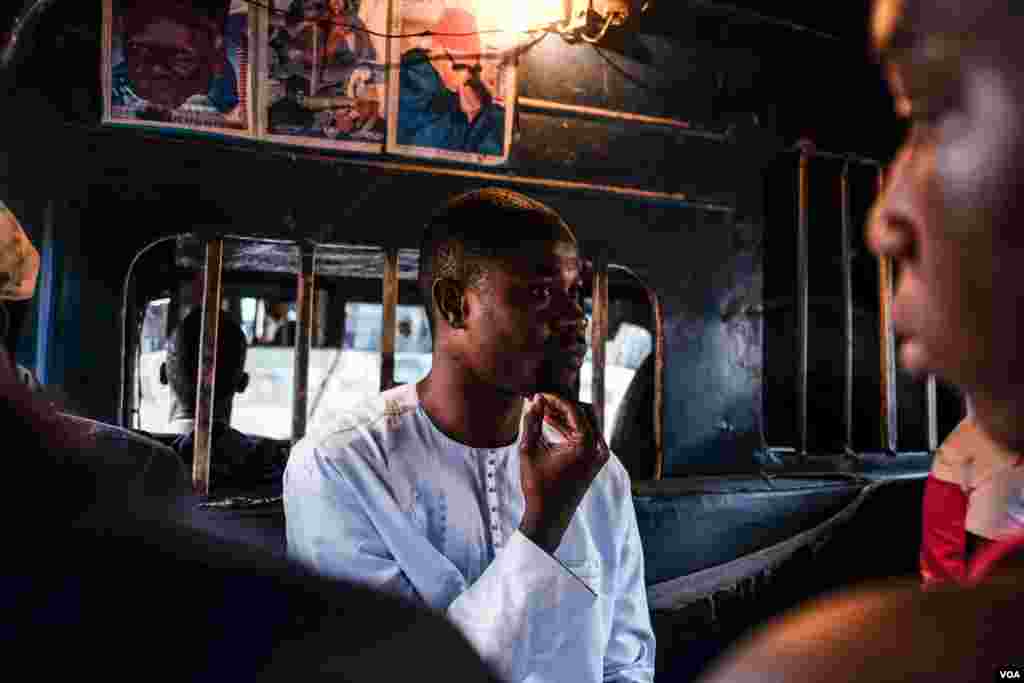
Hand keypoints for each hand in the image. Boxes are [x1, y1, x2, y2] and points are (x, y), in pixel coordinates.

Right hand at [518, 394, 609, 553]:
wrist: (549, 517)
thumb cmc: (538, 486)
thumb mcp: (529, 450)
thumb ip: (532, 421)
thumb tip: (535, 399)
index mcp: (587, 446)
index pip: (574, 410)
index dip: (556, 399)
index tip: (539, 394)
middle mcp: (598, 449)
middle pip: (583, 413)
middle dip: (561, 405)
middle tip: (541, 401)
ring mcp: (599, 455)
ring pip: (584, 423)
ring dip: (564, 416)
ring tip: (542, 411)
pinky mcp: (595, 460)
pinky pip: (585, 435)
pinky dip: (569, 428)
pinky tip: (550, 423)